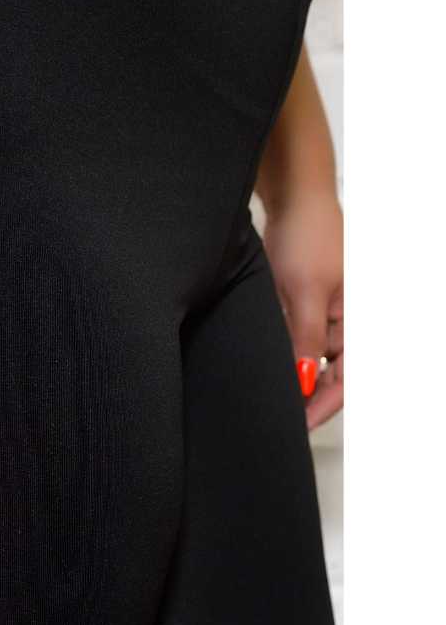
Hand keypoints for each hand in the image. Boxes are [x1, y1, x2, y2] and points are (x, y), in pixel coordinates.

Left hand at [263, 194, 343, 428]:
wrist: (294, 198)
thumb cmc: (307, 237)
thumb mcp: (304, 293)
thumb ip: (306, 339)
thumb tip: (305, 381)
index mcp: (358, 321)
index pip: (346, 380)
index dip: (323, 407)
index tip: (298, 426)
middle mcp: (347, 320)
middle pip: (330, 372)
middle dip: (306, 395)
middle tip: (277, 416)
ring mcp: (328, 310)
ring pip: (310, 355)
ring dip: (293, 371)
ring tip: (267, 391)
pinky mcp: (307, 299)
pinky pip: (299, 335)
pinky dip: (286, 349)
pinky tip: (266, 359)